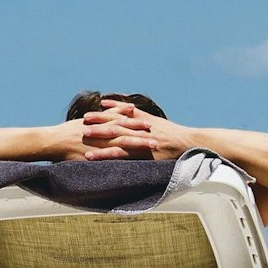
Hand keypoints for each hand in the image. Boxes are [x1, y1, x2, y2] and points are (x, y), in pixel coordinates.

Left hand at [80, 100, 195, 160]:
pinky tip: (105, 163)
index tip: (85, 116)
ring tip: (86, 152)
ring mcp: (142, 143)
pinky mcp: (147, 156)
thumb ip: (134, 112)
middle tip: (80, 128)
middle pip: (114, 127)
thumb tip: (119, 105)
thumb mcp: (151, 119)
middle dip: (97, 128)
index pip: (115, 117)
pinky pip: (129, 158)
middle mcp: (139, 130)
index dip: (100, 117)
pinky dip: (116, 158)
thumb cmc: (169, 131)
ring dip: (102, 148)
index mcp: (139, 121)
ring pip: (119, 144)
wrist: (186, 142)